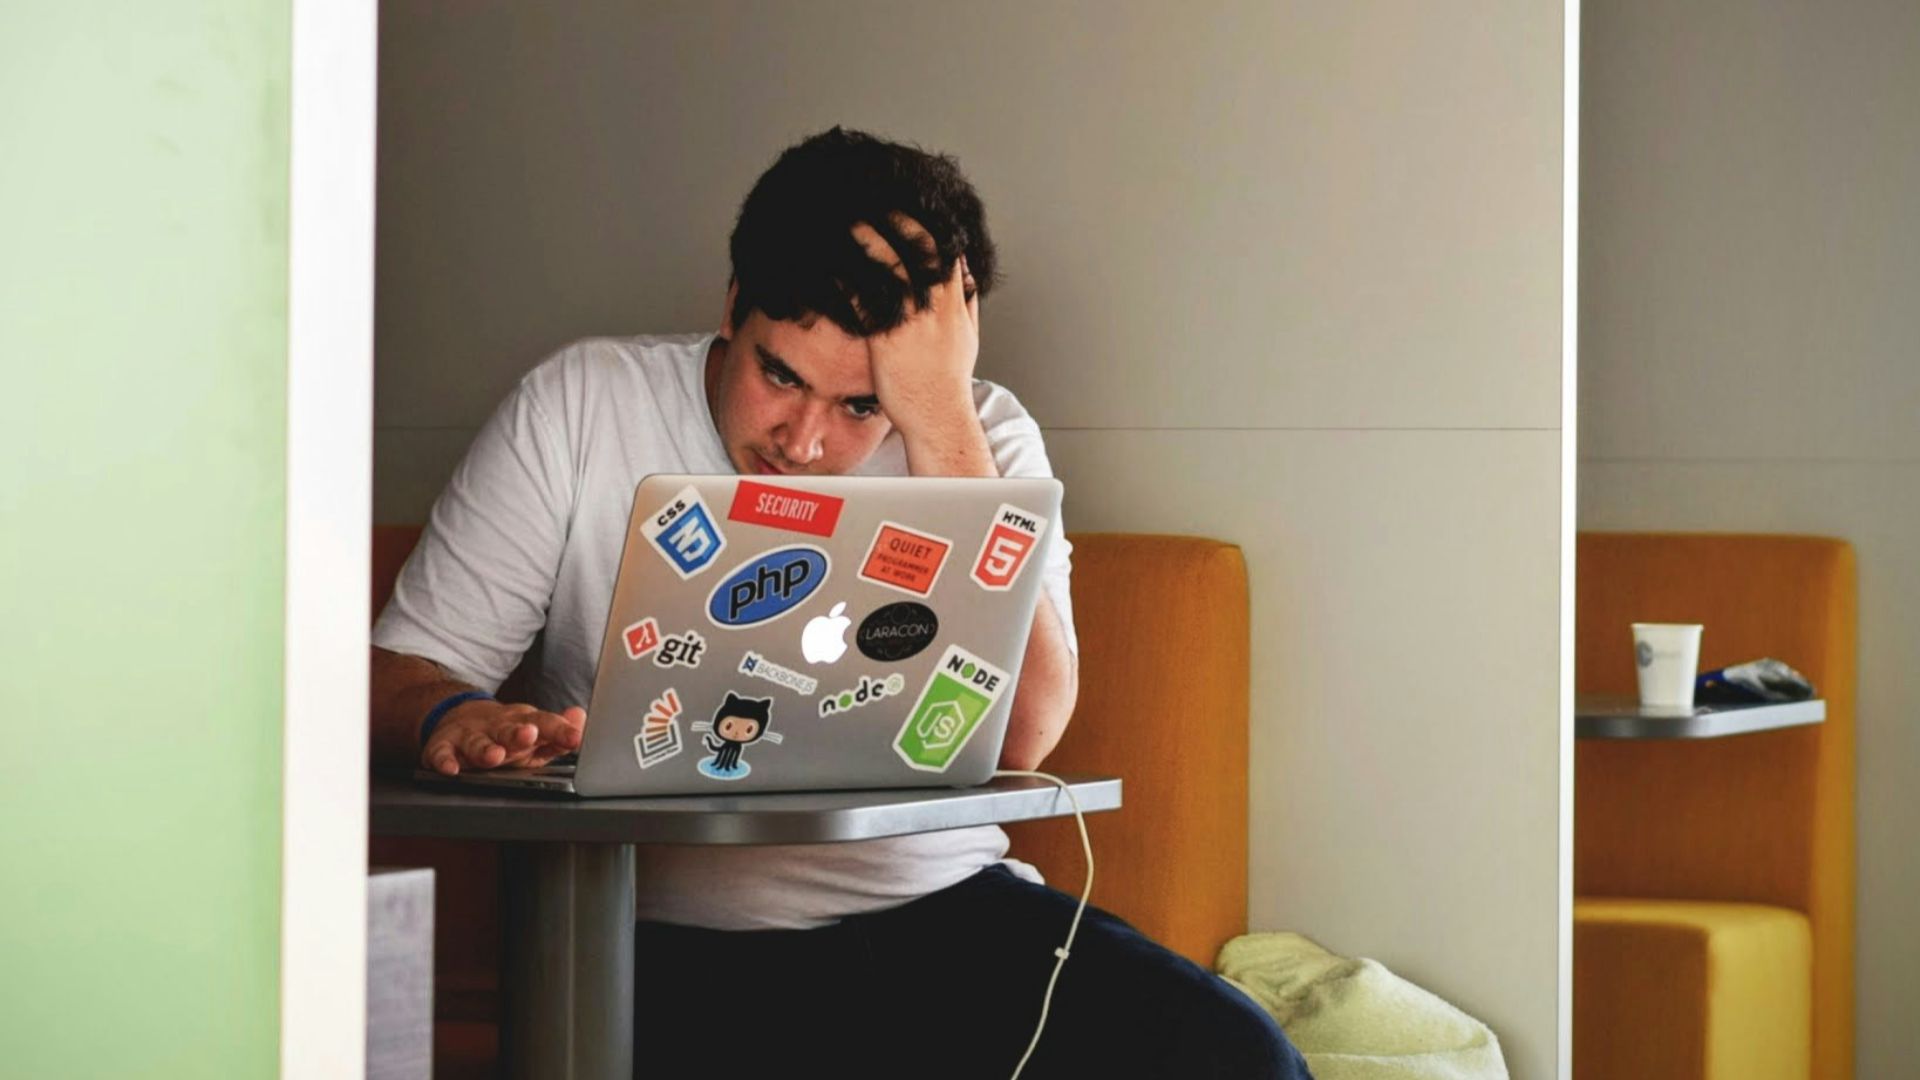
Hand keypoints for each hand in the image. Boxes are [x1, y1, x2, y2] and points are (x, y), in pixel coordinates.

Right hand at [420, 699, 585, 774]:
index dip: (560, 731)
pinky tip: (450, 769)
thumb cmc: (507, 733)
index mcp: (523, 722)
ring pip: (477, 742)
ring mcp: (470, 735)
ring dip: (485, 749)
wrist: (460, 717)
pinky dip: (444, 760)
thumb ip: (559, 732)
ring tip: (494, 756)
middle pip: (509, 729)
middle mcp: (497, 726)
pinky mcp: (443, 745)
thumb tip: (581, 718)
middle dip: (519, 733)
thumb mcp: (535, 732)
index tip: (574, 738)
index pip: (545, 724)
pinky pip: (441, 753)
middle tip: (529, 736)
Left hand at [851, 213, 980, 438]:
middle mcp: (935, 307)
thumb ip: (967, 303)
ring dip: (870, 239)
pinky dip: (850, 278)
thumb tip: (967, 277)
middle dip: (899, 220)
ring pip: (892, 266)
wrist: (938, 416)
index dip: (928, 224)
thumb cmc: (948, 382)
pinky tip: (834, 264)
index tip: (910, 206)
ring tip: (850, 220)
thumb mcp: (968, 337)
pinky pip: (867, 300)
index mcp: (955, 303)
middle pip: (920, 248)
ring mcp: (911, 321)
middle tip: (876, 201)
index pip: (946, 250)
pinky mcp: (887, 339)